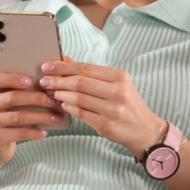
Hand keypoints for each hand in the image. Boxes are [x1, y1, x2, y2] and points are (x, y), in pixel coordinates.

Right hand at [0, 71, 65, 166]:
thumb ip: (19, 88)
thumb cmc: (7, 114)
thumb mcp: (7, 100)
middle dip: (36, 98)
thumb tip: (46, 80)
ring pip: (18, 117)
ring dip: (40, 117)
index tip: (31, 80)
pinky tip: (44, 132)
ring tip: (56, 117)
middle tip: (54, 100)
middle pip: (11, 98)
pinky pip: (18, 133)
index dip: (12, 78)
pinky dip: (33, 132)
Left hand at [39, 57, 163, 156]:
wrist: (145, 130)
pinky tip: (62, 105)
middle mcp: (118, 92)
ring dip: (61, 95)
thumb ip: (90, 73)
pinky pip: (81, 114)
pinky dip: (68, 108)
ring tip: (51, 93)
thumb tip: (65, 59)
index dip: (63, 67)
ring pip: (78, 99)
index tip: (46, 66)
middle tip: (44, 81)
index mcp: (120, 77)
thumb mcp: (115, 83)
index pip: (85, 68)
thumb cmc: (127, 104)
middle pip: (80, 83)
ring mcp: (113, 110)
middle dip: (58, 81)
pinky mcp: (106, 125)